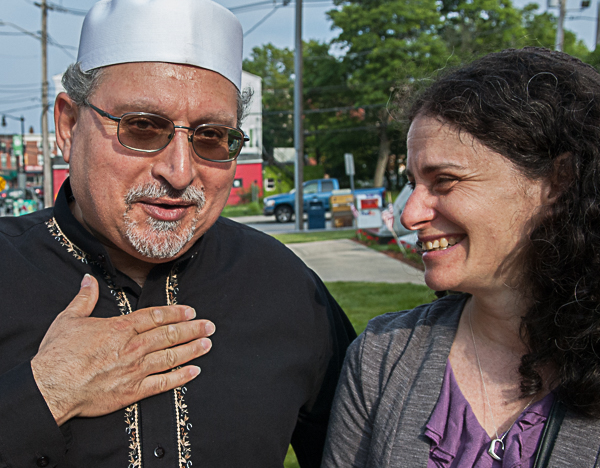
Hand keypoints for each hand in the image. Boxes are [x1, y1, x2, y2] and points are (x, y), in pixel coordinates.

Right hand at [30, 274, 213, 425]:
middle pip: (169, 335)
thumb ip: (84, 298)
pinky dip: (180, 377)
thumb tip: (88, 279)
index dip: (175, 313)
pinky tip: (194, 372)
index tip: (191, 311)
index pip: (155, 317)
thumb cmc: (58, 354)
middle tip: (210, 326)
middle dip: (192, 329)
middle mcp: (132, 347)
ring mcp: (134, 370)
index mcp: (120, 328)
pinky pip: (162, 384)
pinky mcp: (132, 392)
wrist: (51, 388)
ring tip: (207, 344)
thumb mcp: (69, 319)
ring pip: (170, 357)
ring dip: (191, 350)